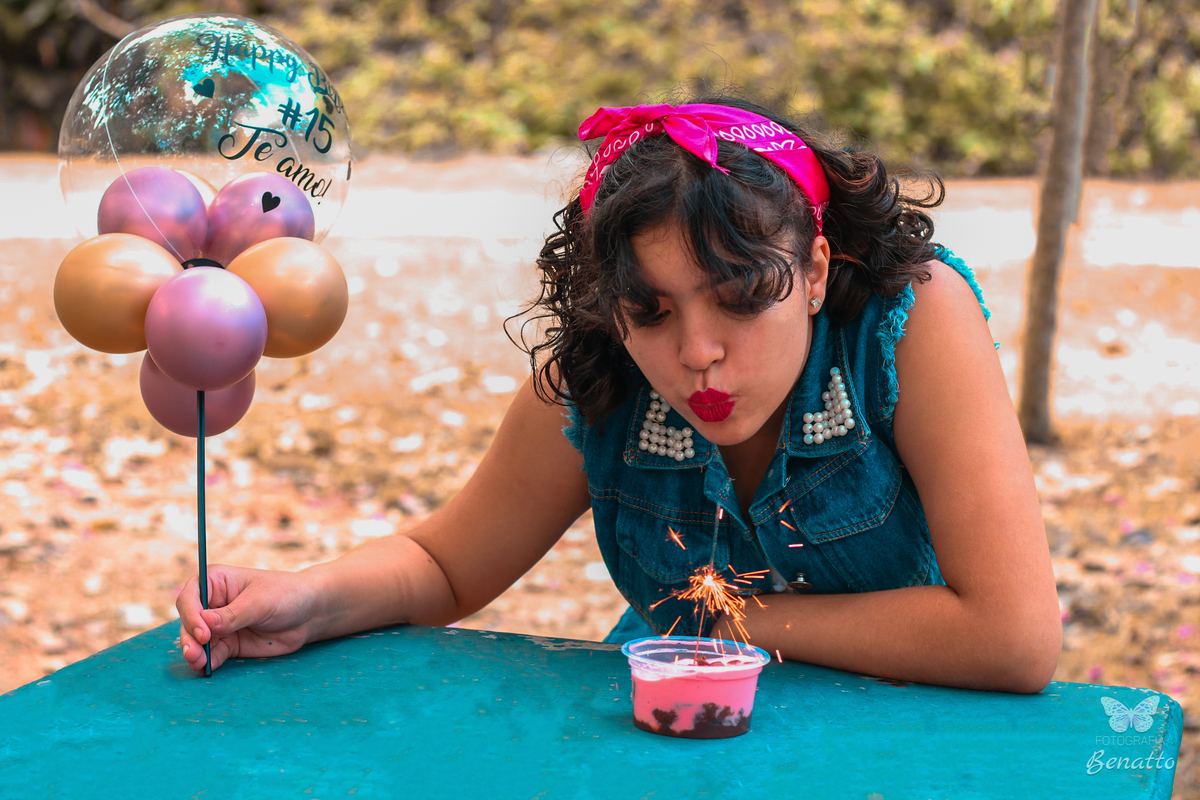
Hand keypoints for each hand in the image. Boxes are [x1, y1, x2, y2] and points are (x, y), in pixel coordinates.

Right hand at [176, 564, 317, 672]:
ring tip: (199, 663)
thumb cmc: (286, 595)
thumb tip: (205, 623)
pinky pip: (212, 654)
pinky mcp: (229, 644)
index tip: (203, 632)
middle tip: (195, 654)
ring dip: (195, 653)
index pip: (191, 597)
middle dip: (190, 638)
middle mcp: (213, 603)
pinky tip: (207, 669)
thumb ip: (233, 614)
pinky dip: (208, 662)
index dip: (191, 614)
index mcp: (216, 581)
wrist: (309, 614)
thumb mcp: (260, 602)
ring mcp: (219, 626)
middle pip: (189, 621)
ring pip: (197, 641)